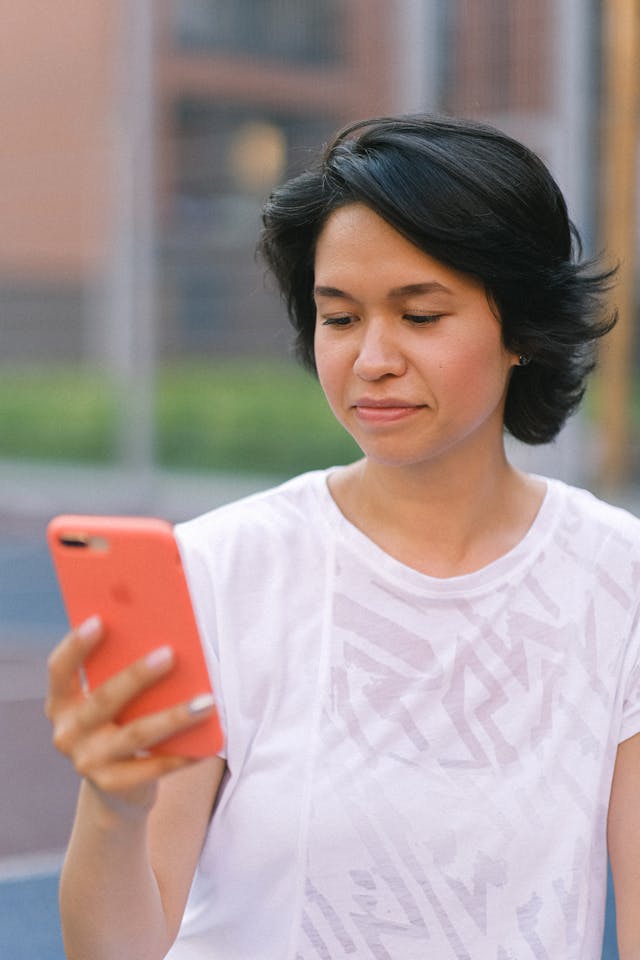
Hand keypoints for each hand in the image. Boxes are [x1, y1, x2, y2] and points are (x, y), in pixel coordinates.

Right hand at [45, 616, 214, 817]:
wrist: (118, 788)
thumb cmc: (120, 723)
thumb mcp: (112, 701)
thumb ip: (120, 673)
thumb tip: (161, 638)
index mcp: (61, 703)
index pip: (59, 669)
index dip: (76, 645)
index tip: (100, 620)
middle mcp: (68, 733)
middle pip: (105, 698)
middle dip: (138, 675)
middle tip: (171, 653)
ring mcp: (88, 762)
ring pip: (136, 734)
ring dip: (174, 716)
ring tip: (206, 701)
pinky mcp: (114, 785)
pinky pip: (155, 766)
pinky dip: (184, 753)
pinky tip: (209, 741)